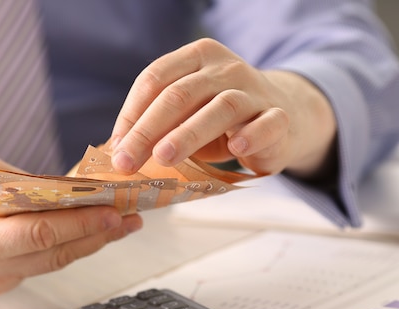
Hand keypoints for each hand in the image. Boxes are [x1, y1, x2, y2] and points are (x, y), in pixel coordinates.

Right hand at [0, 155, 141, 293]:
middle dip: (98, 234)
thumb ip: (25, 186)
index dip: (81, 224)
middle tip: (132, 217)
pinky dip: (70, 244)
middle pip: (56, 253)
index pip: (40, 236)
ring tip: (123, 222)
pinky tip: (94, 228)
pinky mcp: (6, 280)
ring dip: (91, 241)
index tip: (113, 212)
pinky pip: (45, 261)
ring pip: (56, 261)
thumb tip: (75, 190)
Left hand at [109, 38, 336, 179]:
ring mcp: (255, 91)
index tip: (116, 147)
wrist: (282, 118)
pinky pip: (267, 123)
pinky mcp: (279, 117)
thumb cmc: (221, 119)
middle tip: (127, 161)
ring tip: (164, 157)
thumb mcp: (186, 113)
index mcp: (197, 57)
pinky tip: (236, 148)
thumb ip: (158, 123)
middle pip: (181, 94)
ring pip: (221, 107)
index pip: (155, 78)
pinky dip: (252, 134)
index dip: (131, 112)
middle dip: (148, 130)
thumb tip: (118, 150)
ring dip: (189, 133)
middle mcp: (226, 68)